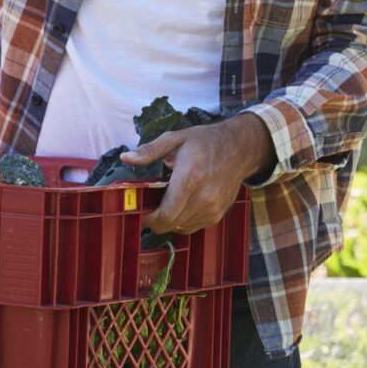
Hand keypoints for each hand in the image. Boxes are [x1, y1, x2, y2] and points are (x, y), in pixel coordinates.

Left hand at [132, 114, 273, 234]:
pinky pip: (193, 226)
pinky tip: (182, 204)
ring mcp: (213, 208)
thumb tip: (126, 158)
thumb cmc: (206, 142)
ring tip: (167, 202)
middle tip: (149, 207)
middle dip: (155, 219)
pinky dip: (183, 220)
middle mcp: (204, 198)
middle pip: (170, 224)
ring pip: (181, 228)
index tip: (140, 212)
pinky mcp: (218, 214)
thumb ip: (149, 151)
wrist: (240, 148)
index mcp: (190, 178)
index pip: (165, 214)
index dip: (148, 219)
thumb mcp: (175, 139)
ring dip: (169, 220)